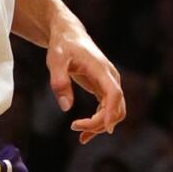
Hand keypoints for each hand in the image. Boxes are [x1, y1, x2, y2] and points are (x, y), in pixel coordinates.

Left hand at [46, 18, 125, 143]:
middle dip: (100, 123)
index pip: (114, 93)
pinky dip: (99, 122)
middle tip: (76, 127)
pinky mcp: (104, 88)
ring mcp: (109, 83)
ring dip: (100, 126)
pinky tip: (84, 131)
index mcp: (101, 69)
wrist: (69, 35)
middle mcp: (110, 77)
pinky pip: (108, 110)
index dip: (111, 111)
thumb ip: (59, 82)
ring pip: (115, 112)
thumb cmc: (62, 46)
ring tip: (81, 136)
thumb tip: (66, 107)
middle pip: (117, 107)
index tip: (105, 128)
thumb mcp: (55, 60)